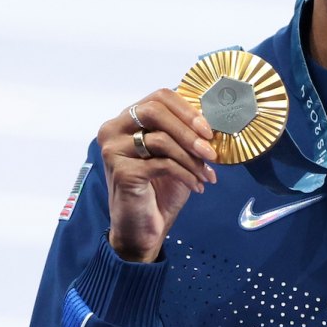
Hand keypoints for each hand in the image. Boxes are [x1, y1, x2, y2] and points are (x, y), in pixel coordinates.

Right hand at [98, 90, 217, 262]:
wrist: (144, 229)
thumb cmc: (160, 191)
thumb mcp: (176, 156)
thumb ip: (185, 134)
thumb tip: (212, 120)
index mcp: (127, 120)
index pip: (159, 98)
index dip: (187, 110)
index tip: (208, 130)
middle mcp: (113, 130)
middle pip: (155, 111)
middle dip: (189, 130)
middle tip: (211, 151)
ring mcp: (114, 150)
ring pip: (160, 139)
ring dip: (192, 158)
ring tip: (207, 174)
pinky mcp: (122, 171)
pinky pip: (163, 164)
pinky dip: (186, 174)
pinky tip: (197, 186)